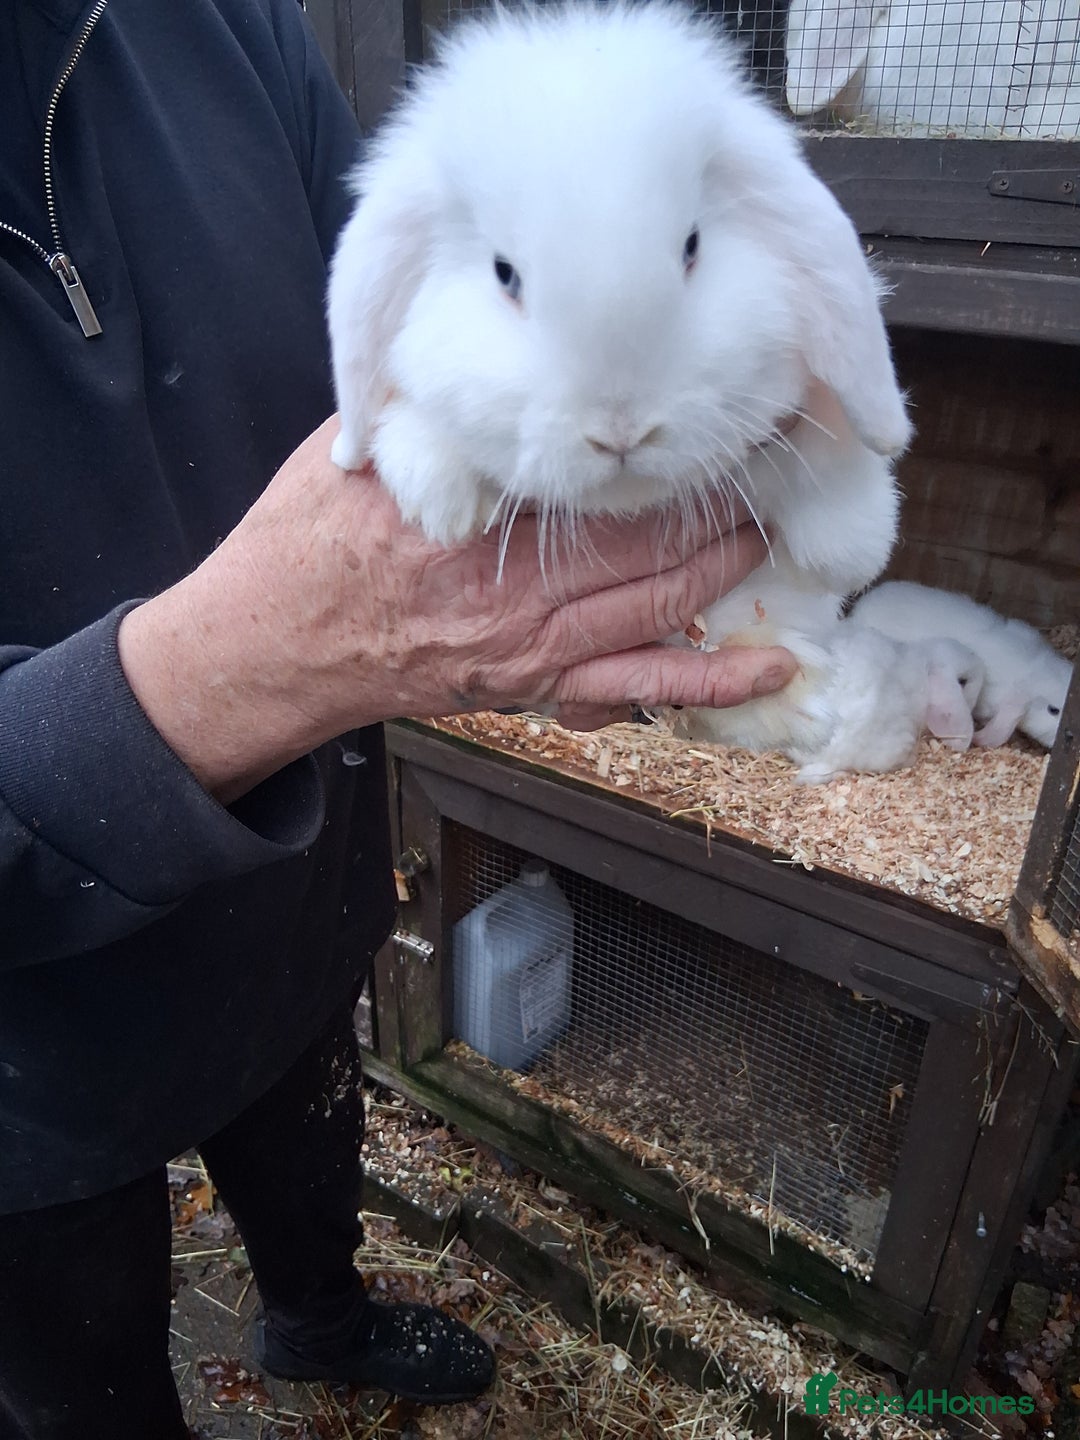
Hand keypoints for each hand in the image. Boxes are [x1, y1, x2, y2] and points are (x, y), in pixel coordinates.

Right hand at [119, 417, 796, 800]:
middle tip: (779, 458)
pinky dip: (708, 682)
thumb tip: (503, 352)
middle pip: (648, 541)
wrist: (273, 643)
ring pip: (659, 607)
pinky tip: (769, 666)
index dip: (674, 445)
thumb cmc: (308, 539)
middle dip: (720, 499)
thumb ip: (439, 410)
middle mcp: (515, 592)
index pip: (604, 477)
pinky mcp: (533, 687)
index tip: (725, 406)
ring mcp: (531, 649)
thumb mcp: (361, 446)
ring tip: (777, 526)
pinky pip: (636, 690)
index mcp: (475, 520)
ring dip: (726, 567)